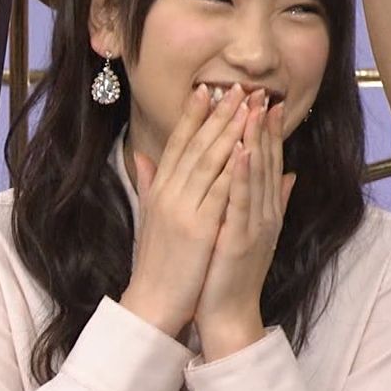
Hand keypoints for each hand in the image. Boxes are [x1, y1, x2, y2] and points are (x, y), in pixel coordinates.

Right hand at [120, 83, 249, 336]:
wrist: (152, 304)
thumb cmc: (155, 264)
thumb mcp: (149, 217)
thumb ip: (148, 184)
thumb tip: (142, 156)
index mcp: (159, 191)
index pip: (177, 144)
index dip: (192, 115)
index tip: (205, 88)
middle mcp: (169, 194)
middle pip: (196, 145)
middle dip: (217, 114)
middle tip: (235, 87)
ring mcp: (184, 209)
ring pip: (210, 160)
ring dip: (231, 129)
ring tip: (247, 105)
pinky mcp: (199, 228)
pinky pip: (221, 191)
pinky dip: (235, 166)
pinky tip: (248, 146)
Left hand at [195, 96, 295, 360]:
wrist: (227, 314)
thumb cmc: (230, 272)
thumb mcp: (253, 230)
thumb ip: (274, 201)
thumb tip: (289, 174)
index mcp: (266, 209)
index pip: (268, 162)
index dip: (269, 130)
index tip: (266, 99)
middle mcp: (266, 213)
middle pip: (267, 161)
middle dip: (264, 126)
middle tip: (262, 91)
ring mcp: (256, 225)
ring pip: (258, 175)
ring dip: (257, 140)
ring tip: (254, 109)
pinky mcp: (240, 238)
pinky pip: (242, 202)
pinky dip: (244, 175)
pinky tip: (242, 152)